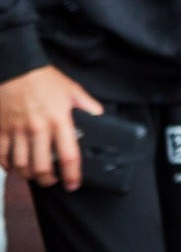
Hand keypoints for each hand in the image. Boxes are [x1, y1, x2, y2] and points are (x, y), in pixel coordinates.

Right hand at [0, 65, 102, 189]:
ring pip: (20, 164)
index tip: (73, 184)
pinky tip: (14, 167)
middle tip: (52, 181)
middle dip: (48, 180)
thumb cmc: (43, 79)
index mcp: (59, 120)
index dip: (72, 174)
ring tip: (35, 175)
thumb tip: (99, 114)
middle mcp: (38, 128)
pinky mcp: (0, 129)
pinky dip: (7, 165)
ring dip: (28, 175)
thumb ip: (87, 105)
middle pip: (41, 167)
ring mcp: (16, 130)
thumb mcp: (72, 90)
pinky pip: (1, 155)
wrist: (15, 68)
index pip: (69, 155)